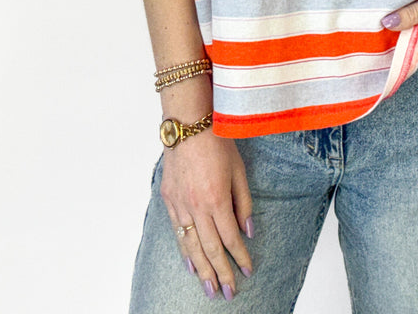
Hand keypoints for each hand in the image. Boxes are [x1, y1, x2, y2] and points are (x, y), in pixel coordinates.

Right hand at [161, 130, 252, 300]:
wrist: (188, 124)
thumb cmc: (217, 142)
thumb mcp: (239, 170)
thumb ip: (244, 203)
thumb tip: (248, 231)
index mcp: (217, 199)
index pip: (231, 238)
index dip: (240, 258)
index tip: (248, 271)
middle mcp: (197, 207)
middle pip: (210, 249)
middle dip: (221, 273)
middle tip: (228, 293)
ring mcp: (180, 204)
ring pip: (191, 245)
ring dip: (202, 269)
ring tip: (209, 288)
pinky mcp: (169, 199)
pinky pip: (177, 231)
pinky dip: (184, 250)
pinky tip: (191, 264)